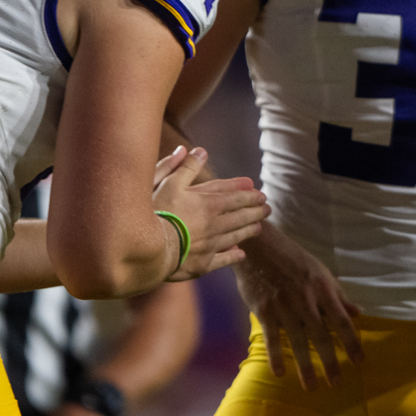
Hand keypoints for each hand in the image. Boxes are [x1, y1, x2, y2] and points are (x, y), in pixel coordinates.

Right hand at [151, 147, 268, 280]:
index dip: (250, 196)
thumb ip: (186, 167)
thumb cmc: (156, 212)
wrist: (149, 248)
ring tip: (258, 227)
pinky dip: (232, 256)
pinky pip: (222, 260)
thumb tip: (201, 151)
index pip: (236, 198)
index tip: (261, 195)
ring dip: (248, 231)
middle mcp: (214, 225)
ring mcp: (210, 246)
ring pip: (235, 237)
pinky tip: (240, 254)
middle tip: (267, 209)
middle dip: (255, 212)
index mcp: (208, 204)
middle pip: (240, 217)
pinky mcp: (202, 264)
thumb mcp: (169, 183)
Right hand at [233, 225, 363, 390]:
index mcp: (322, 288)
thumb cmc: (292, 259)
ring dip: (305, 366)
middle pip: (321, 335)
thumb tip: (359, 313)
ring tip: (311, 386)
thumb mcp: (320, 272)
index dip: (351, 342)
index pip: (341, 320)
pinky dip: (275, 356)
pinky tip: (280, 372)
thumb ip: (338, 294)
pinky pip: (271, 338)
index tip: (359, 362)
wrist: (258, 248)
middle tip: (336, 383)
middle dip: (330, 361)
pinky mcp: (264, 310)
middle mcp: (305, 299)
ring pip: (298, 341)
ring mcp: (283, 305)